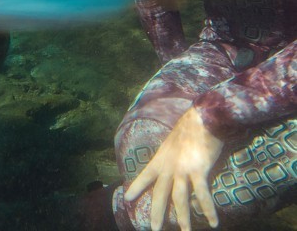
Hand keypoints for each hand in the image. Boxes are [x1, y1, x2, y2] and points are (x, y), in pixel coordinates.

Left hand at [124, 107, 223, 230]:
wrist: (202, 119)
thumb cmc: (190, 129)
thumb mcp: (173, 143)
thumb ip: (172, 157)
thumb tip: (175, 169)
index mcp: (161, 158)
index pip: (145, 175)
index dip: (137, 187)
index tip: (126, 198)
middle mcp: (168, 166)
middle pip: (160, 194)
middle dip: (157, 213)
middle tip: (154, 229)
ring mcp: (182, 170)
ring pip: (180, 199)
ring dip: (184, 219)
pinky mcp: (198, 171)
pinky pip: (203, 195)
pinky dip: (208, 210)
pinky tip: (213, 222)